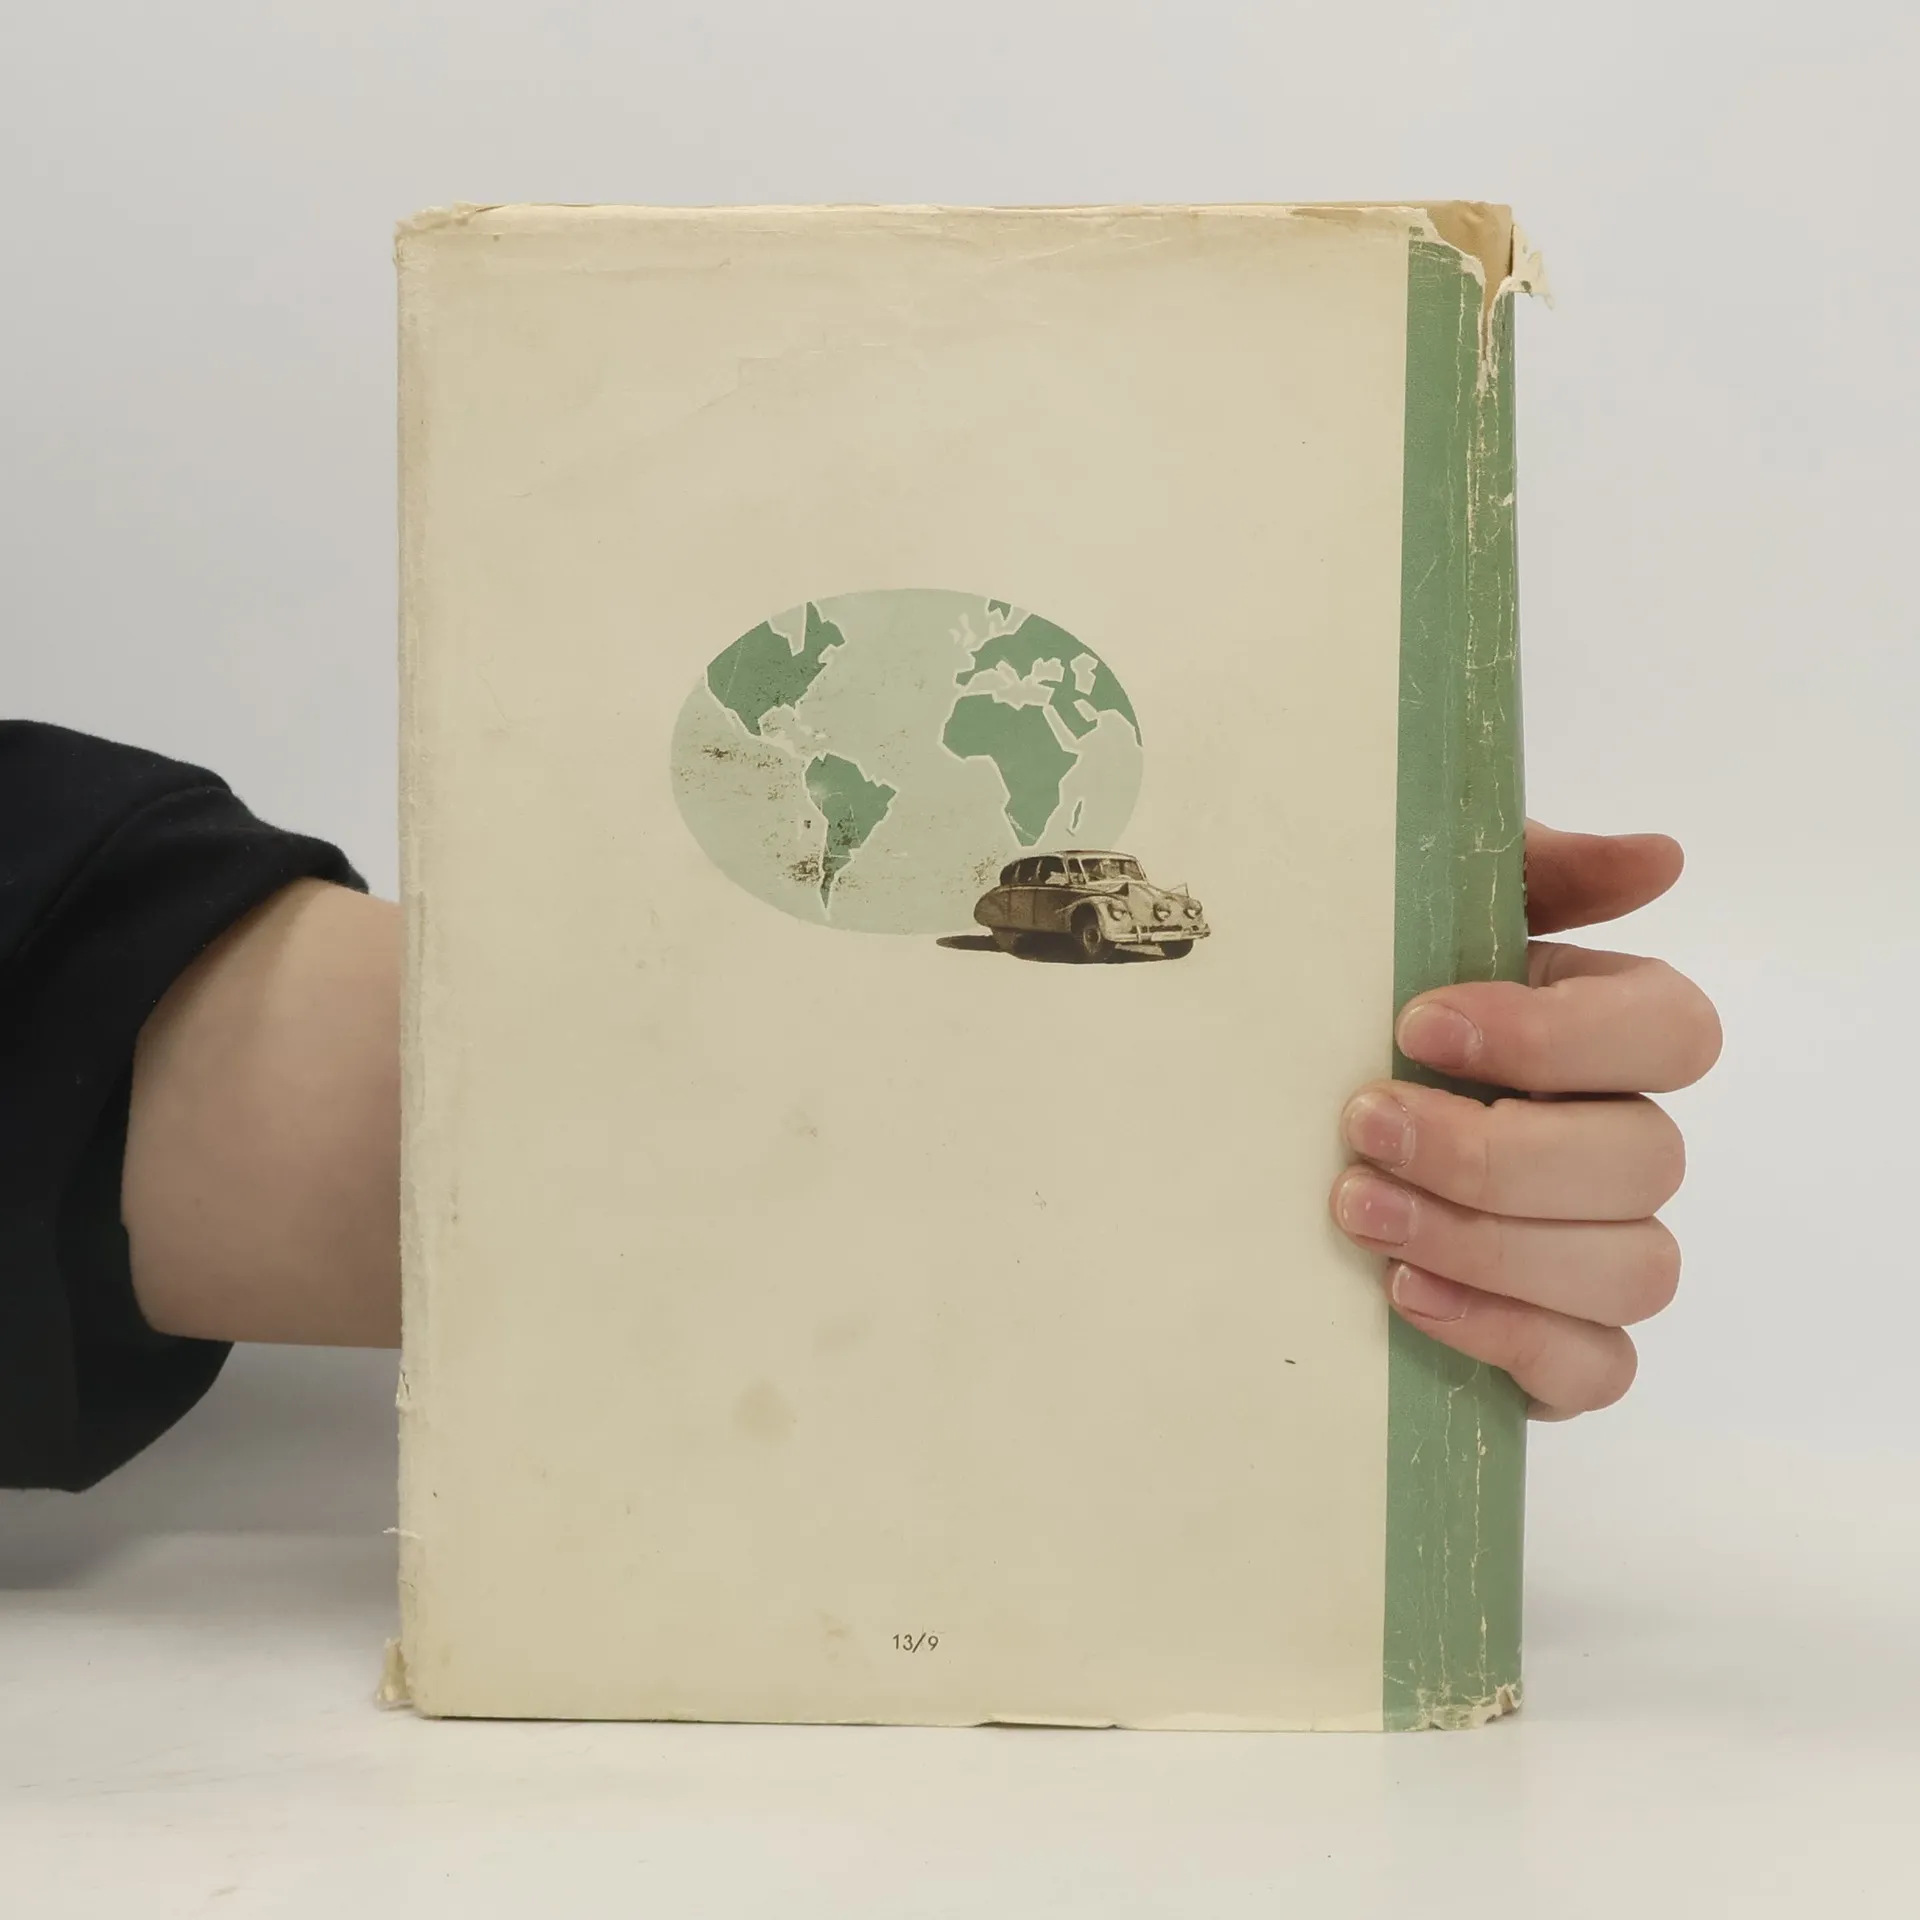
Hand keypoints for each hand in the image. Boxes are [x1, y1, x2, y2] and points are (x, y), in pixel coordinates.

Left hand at [1330, 824, 1720, 1417]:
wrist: (1275, 1144)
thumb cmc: (1364, 1019)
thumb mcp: (1420, 922)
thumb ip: (1528, 878)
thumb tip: (1656, 858)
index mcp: (1607, 1031)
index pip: (1670, 1031)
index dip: (1556, 1035)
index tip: (1416, 1023)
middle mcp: (1624, 1141)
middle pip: (1645, 1160)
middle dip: (1493, 1151)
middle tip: (1362, 1126)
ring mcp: (1604, 1252)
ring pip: (1631, 1268)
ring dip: (1489, 1244)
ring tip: (1359, 1214)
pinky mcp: (1563, 1348)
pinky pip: (1594, 1367)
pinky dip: (1507, 1337)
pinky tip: (1406, 1298)